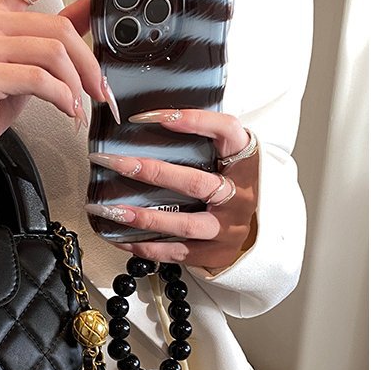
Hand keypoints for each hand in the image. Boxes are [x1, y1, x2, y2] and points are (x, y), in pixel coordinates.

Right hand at [0, 0, 159, 189]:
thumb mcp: (27, 60)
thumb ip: (55, 31)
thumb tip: (92, 5)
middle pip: (60, 29)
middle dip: (89, 65)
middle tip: (100, 91)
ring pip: (54, 54)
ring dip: (76, 85)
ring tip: (76, 105)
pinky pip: (40, 80)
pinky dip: (62, 98)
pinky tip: (64, 110)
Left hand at [85, 108, 258, 272]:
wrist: (260, 234)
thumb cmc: (235, 187)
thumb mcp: (230, 160)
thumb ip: (205, 143)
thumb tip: (148, 121)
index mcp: (246, 162)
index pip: (225, 131)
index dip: (192, 120)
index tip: (148, 116)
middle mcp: (239, 196)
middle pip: (194, 183)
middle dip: (149, 172)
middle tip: (113, 161)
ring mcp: (227, 228)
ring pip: (183, 224)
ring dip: (143, 217)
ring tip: (109, 210)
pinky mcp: (214, 253)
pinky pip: (175, 252)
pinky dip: (144, 246)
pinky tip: (118, 237)